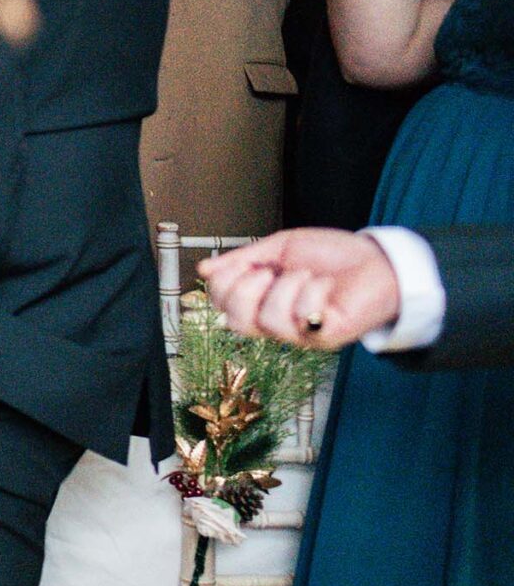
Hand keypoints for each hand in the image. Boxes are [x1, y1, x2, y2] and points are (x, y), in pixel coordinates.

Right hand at [200, 229, 401, 350]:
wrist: (381, 263)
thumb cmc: (335, 256)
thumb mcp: (281, 248)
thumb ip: (244, 259)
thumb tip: (203, 269)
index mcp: (261, 299)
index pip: (220, 304)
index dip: (222, 283)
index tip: (246, 263)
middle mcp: (276, 321)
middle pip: (234, 320)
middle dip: (244, 290)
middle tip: (268, 272)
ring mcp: (299, 333)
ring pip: (266, 320)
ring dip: (286, 287)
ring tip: (307, 275)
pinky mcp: (323, 337)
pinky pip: (300, 319)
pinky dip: (311, 293)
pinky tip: (326, 285)